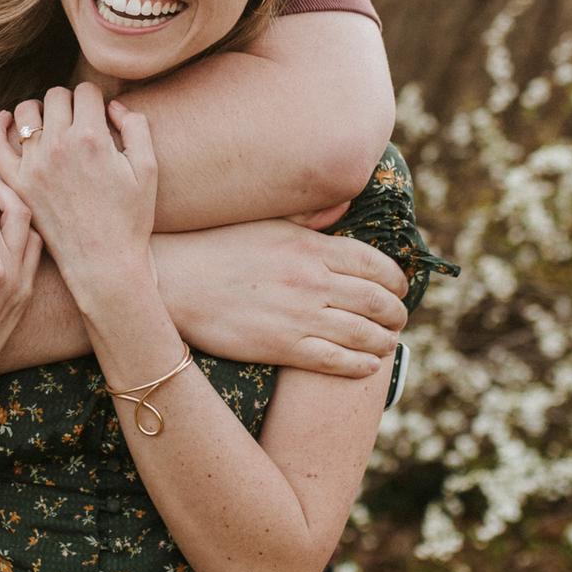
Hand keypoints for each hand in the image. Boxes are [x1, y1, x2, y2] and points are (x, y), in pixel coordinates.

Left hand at [0, 84, 154, 291]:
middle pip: (57, 96)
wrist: (104, 263)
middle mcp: (59, 146)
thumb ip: (136, 127)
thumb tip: (113, 105)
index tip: (98, 112)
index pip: (86, 92)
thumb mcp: (147, 169)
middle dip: (70, 102)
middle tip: (78, 120)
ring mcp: (33, 165)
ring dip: (40, 111)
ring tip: (51, 123)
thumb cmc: (131, 219)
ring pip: (27, 112)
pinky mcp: (17, 184)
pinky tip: (7, 120)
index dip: (96, 99)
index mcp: (92, 138)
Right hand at [155, 220, 407, 376]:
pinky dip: (360, 364)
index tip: (399, 288)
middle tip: (398, 319)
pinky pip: (335, 360)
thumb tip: (345, 206)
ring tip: (387, 342)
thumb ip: (309, 216)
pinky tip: (367, 364)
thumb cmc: (215, 246)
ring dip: (384, 340)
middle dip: (396, 312)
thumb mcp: (266, 222)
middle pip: (376, 300)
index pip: (374, 264)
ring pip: (363, 333)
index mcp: (310, 246)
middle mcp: (312, 280)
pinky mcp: (281, 346)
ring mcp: (299, 315)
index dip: (395, 280)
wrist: (173, 280)